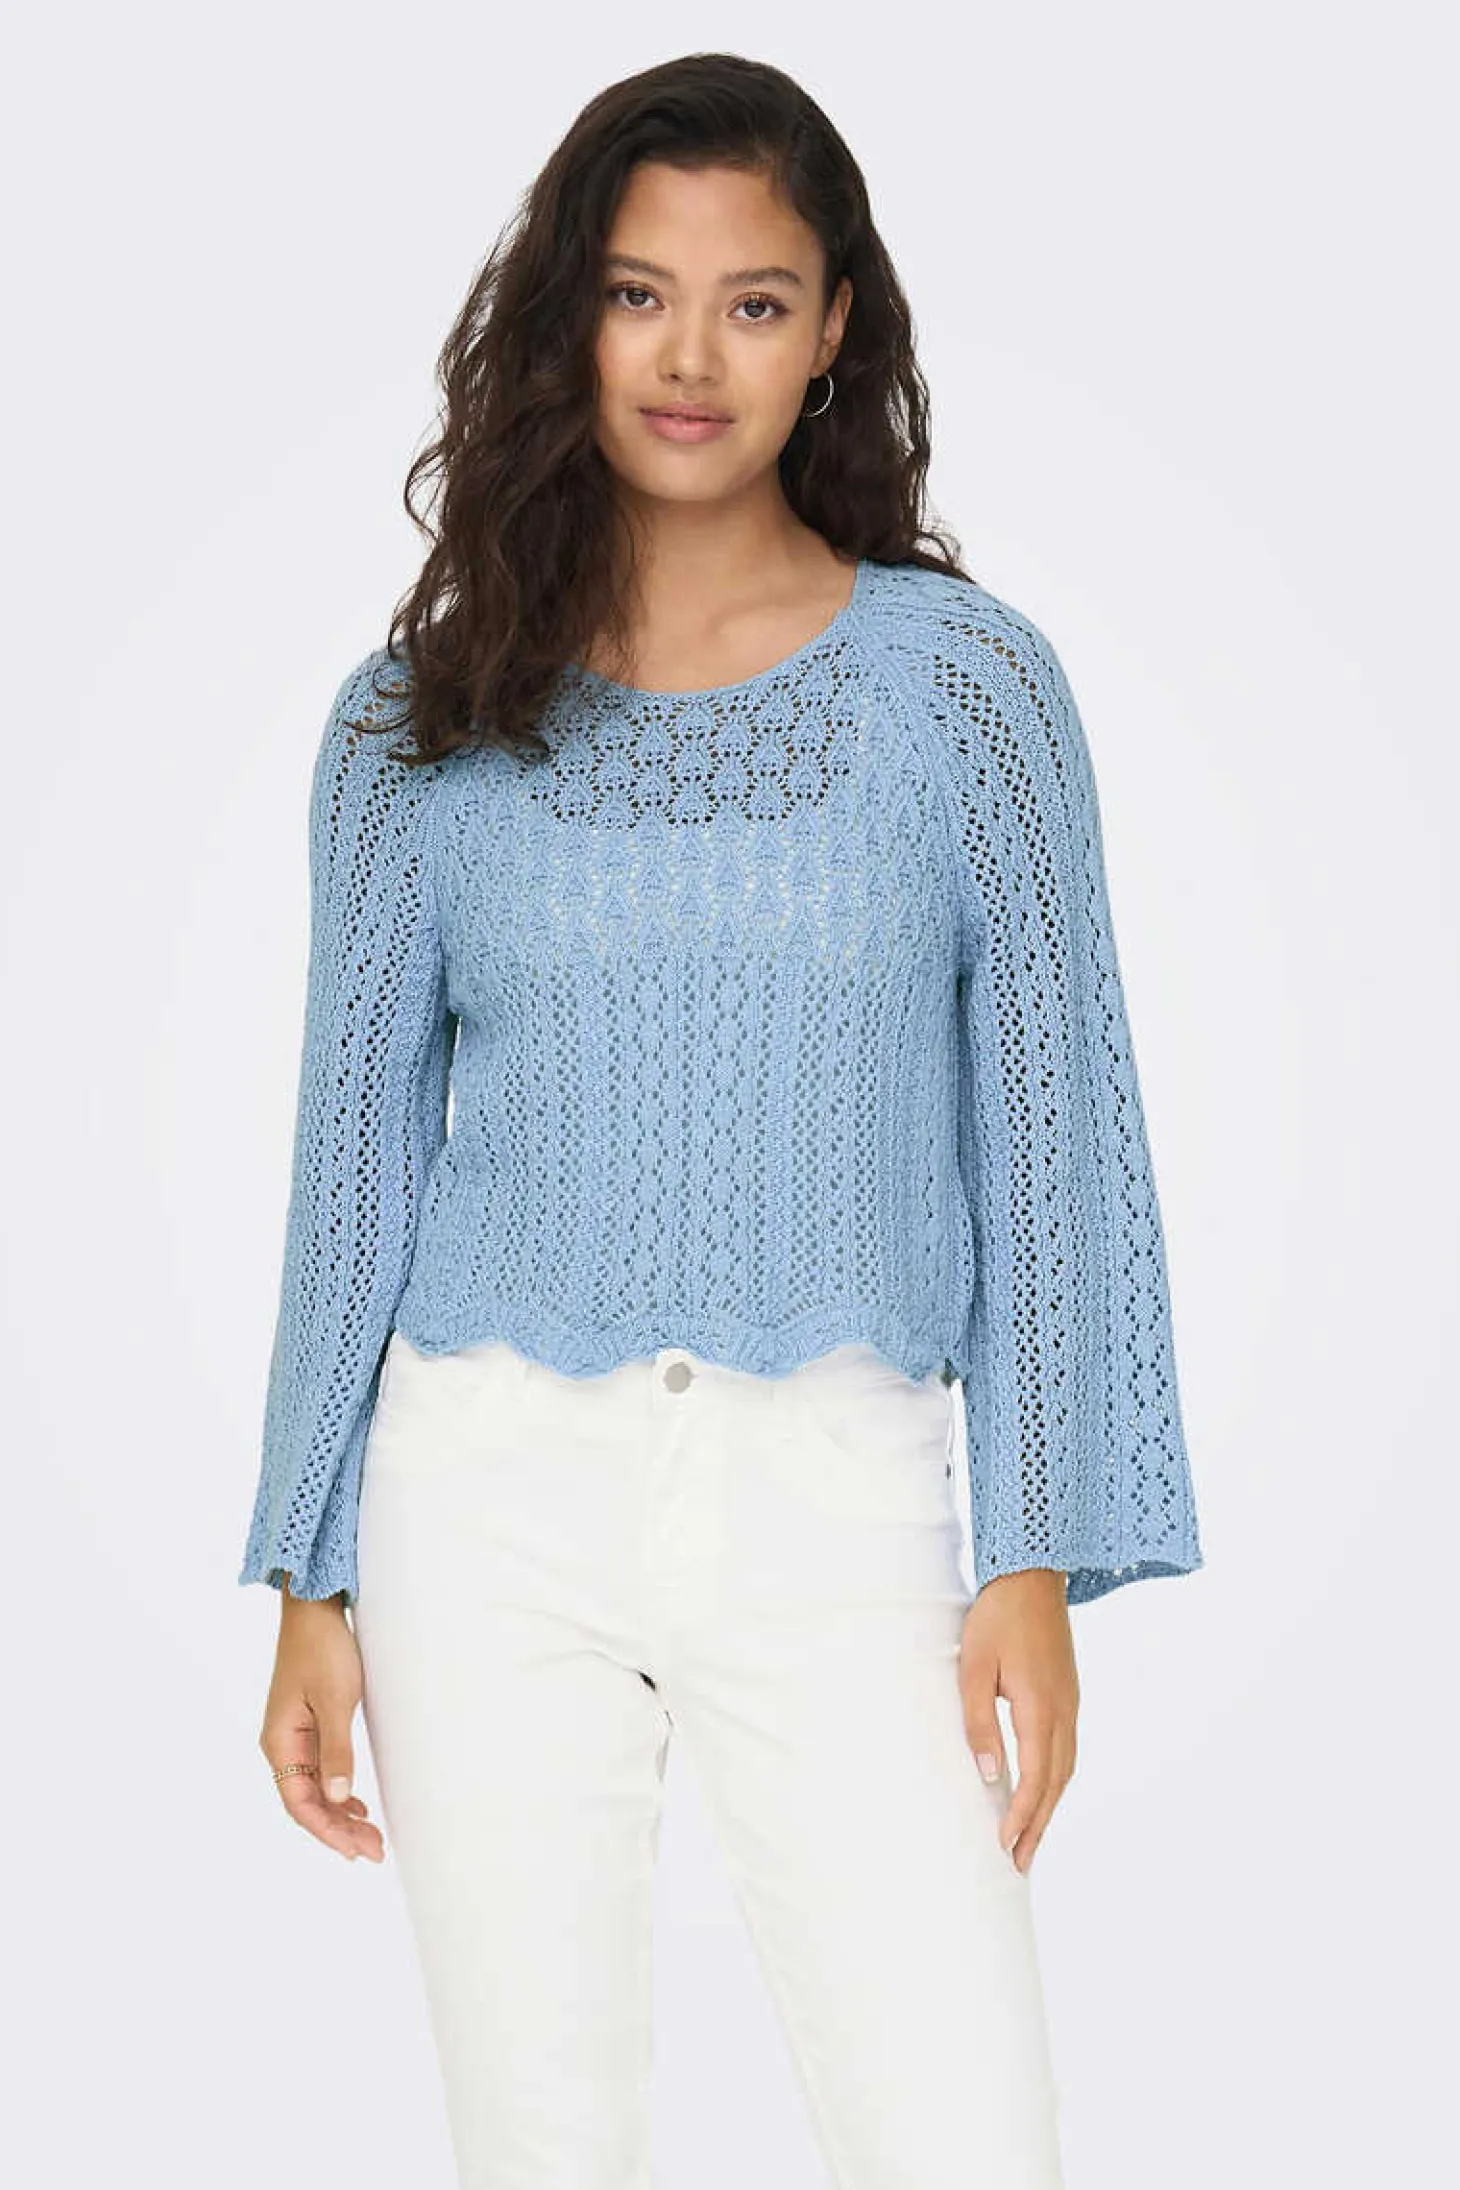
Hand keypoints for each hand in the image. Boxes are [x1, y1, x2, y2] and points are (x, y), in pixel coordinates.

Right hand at [258, 1584, 385, 1862]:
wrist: (314, 1609)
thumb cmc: (323, 1650)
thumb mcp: (336, 1700)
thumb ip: (337, 1751)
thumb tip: (339, 1798)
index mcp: (280, 1742)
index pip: (299, 1803)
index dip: (327, 1830)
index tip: (356, 1850)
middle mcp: (282, 1745)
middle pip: (308, 1802)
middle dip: (339, 1830)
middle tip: (375, 1851)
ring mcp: (295, 1736)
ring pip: (315, 1789)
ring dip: (341, 1814)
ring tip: (372, 1837)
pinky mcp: (309, 1725)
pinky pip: (320, 1770)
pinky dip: (339, 1792)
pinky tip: (357, 1806)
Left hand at [958, 1568, 1078, 1874]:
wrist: (1032, 1576)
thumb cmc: (997, 1618)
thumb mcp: (974, 1668)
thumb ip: (980, 1723)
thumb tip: (990, 1776)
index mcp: (1040, 1707)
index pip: (1036, 1778)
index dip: (1021, 1817)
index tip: (1005, 1847)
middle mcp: (1064, 1712)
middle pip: (1056, 1784)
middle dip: (1038, 1826)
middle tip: (1020, 1864)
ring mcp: (1071, 1704)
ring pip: (1066, 1769)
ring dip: (1049, 1807)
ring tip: (1030, 1839)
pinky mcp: (1069, 1696)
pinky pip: (1067, 1751)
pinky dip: (1055, 1781)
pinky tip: (1042, 1791)